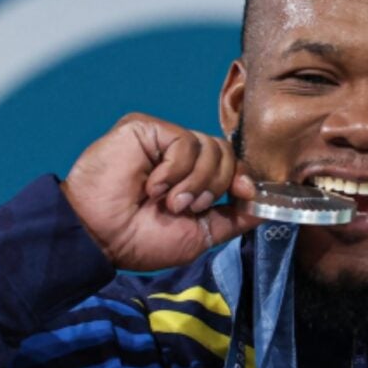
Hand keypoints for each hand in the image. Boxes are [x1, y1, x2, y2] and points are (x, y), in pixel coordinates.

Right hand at [62, 114, 261, 271]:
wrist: (102, 236)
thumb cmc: (142, 239)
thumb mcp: (200, 234)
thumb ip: (233, 219)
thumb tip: (265, 208)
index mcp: (191, 178)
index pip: (231, 164)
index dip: (242, 178)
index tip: (244, 195)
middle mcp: (178, 156)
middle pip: (226, 153)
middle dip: (216, 185)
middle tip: (187, 207)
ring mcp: (162, 140)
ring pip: (210, 147)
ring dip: (195, 182)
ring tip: (169, 201)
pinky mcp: (144, 128)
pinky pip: (184, 141)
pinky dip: (174, 170)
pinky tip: (152, 186)